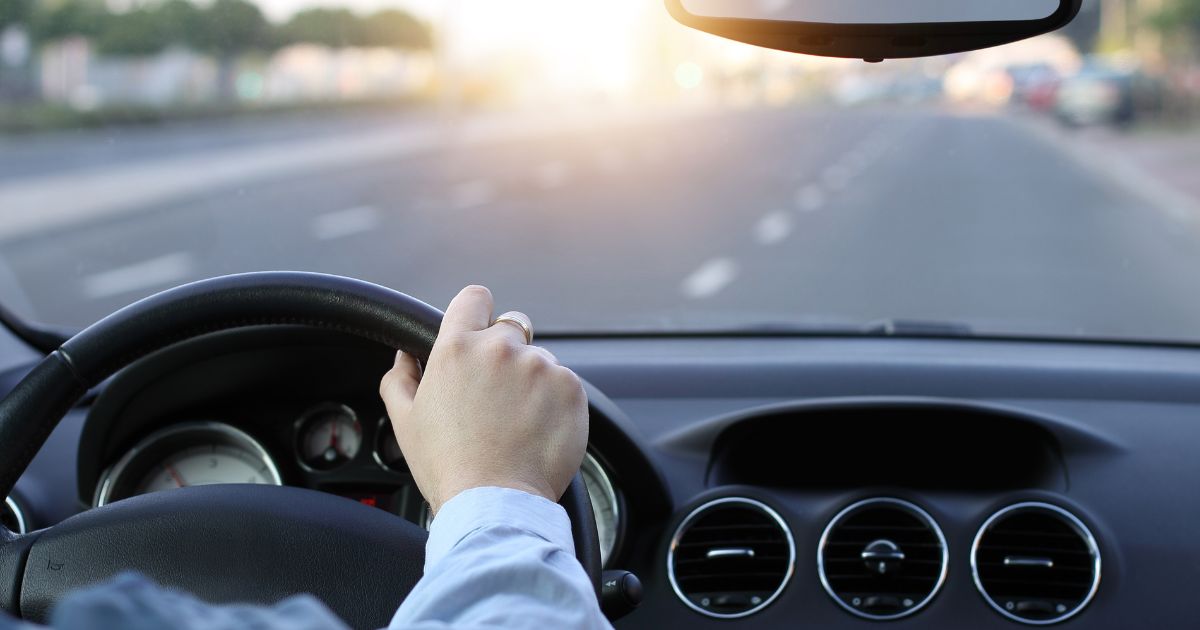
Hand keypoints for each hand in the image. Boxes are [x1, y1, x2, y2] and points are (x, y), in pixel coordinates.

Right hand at [379, 285, 588, 514]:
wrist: (495, 502)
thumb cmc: (447, 466)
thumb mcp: (405, 420)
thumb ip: (400, 377)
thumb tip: (405, 356)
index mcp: (457, 348)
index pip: (474, 298)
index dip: (477, 311)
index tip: (479, 329)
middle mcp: (500, 348)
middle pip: (511, 328)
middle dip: (506, 353)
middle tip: (497, 396)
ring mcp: (540, 366)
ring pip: (539, 360)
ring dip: (532, 381)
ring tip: (517, 423)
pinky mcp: (571, 388)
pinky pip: (564, 384)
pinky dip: (555, 402)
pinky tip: (537, 431)